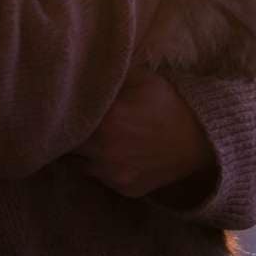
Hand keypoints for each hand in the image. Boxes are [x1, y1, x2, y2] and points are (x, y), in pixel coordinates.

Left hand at [64, 65, 215, 198]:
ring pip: (76, 163)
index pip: (63, 120)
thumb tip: (76, 67)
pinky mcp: (123, 189)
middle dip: (63, 132)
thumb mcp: (137, 78)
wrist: (202, 141)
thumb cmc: (166, 101)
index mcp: (106, 121)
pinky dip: (96, 164)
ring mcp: (113, 175)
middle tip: (62, 119)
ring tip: (86, 133)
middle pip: (63, 145)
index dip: (55, 111)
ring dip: (77, 150)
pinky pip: (97, 176)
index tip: (53, 103)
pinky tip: (106, 148)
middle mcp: (104, 152)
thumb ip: (105, 76)